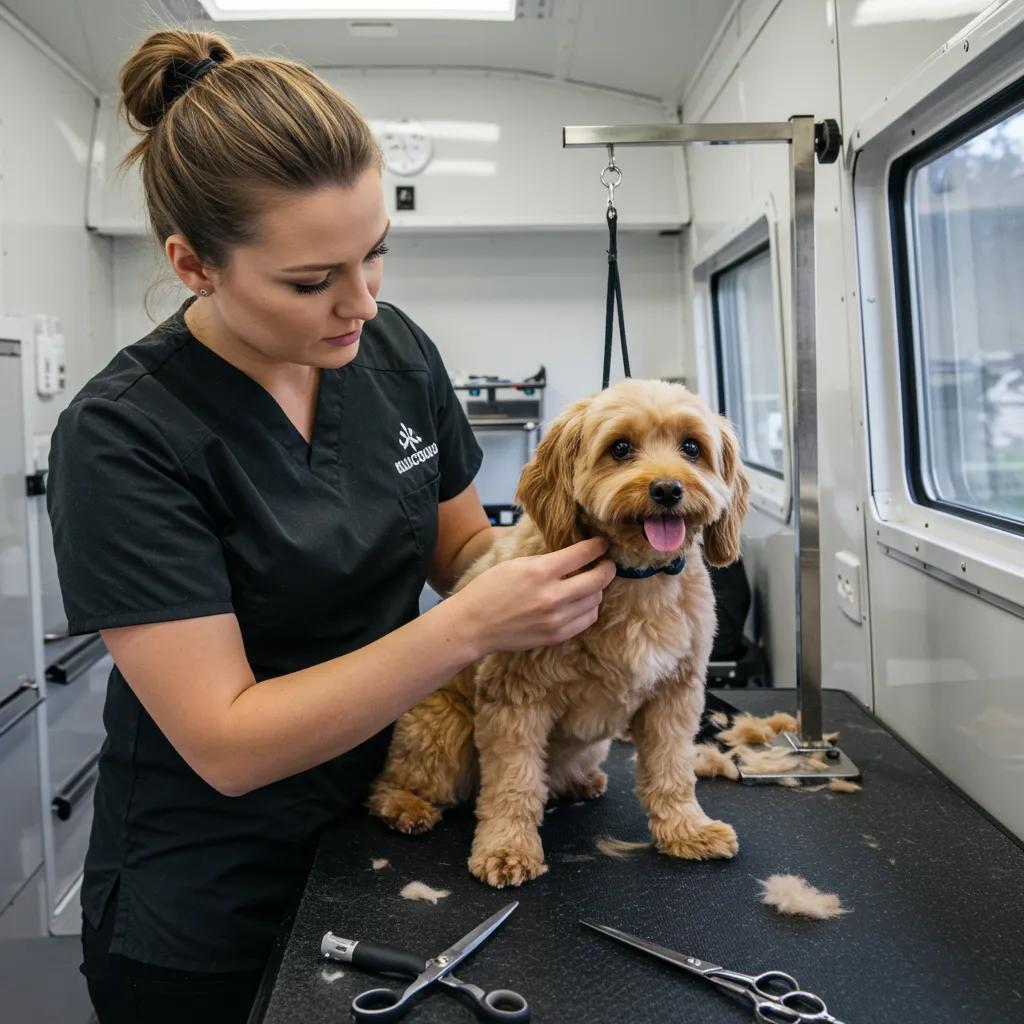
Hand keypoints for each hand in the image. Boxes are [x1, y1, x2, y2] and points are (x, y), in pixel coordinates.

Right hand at [453, 537, 615, 656]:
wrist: (473, 625)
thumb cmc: (490, 590)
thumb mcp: (517, 564)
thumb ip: (547, 561)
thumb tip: (575, 556)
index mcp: (540, 572)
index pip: (583, 554)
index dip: (597, 547)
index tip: (602, 544)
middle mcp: (552, 596)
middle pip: (598, 580)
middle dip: (606, 568)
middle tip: (606, 564)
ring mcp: (556, 619)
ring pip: (595, 600)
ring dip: (596, 590)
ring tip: (589, 583)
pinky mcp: (556, 636)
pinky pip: (587, 619)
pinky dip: (588, 608)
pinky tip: (580, 602)